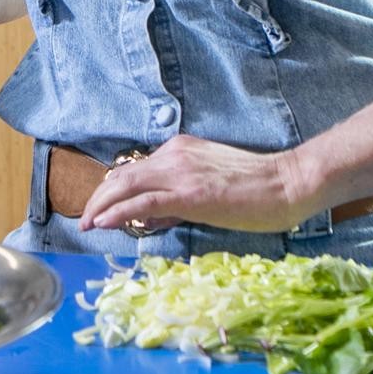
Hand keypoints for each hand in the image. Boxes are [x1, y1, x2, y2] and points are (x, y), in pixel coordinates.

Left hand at [78, 134, 312, 234]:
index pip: (136, 168)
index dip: (113, 189)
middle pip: (122, 174)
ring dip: (101, 205)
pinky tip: (104, 222)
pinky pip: (144, 201)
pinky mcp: (190, 193)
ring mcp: (182, 172)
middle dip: (98, 197)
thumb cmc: (258, 189)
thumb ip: (180, 196)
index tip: (101, 206)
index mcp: (180, 150)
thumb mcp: (211, 185)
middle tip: (85, 218)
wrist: (287, 184)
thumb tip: (153, 215)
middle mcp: (175, 155)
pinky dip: (118, 211)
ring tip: (87, 223)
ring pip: (126, 184)